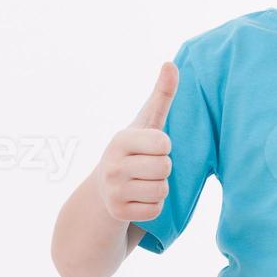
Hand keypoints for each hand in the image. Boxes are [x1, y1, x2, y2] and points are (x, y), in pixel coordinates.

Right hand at [97, 62, 176, 223]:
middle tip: (146, 167)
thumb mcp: (147, 122)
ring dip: (159, 187)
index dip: (164, 147)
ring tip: (143, 181)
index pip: (164, 144)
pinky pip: (156, 210)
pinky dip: (153, 206)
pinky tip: (138, 198)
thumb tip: (170, 63)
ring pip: (162, 190)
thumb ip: (162, 94)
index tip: (150, 147)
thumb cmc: (135, 149)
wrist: (105, 188)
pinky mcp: (118, 213)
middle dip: (163, 168)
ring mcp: (112, 191)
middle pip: (165, 168)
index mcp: (120, 140)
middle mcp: (111, 165)